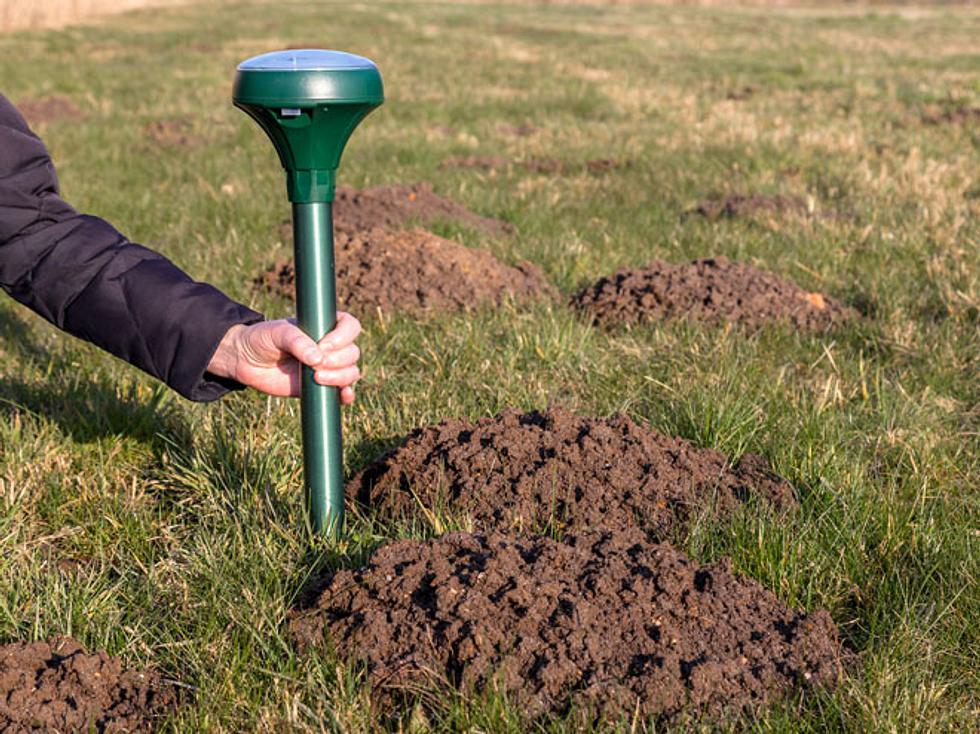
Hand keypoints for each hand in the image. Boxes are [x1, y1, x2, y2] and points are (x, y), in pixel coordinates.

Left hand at [207, 314, 360, 401]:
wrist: (244, 360)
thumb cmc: (261, 339)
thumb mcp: (277, 333)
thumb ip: (297, 342)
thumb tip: (318, 358)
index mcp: (324, 326)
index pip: (350, 326)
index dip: (343, 336)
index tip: (323, 345)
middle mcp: (330, 346)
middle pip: (353, 352)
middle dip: (338, 360)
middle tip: (313, 365)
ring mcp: (327, 367)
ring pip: (351, 372)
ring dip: (340, 377)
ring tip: (316, 378)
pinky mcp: (321, 387)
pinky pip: (343, 392)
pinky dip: (347, 395)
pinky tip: (343, 395)